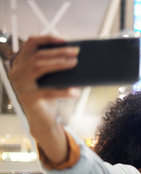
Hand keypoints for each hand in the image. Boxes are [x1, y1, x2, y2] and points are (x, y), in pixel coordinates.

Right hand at [7, 35, 80, 163]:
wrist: (42, 119)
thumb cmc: (47, 96)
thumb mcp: (50, 78)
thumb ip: (54, 66)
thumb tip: (73, 54)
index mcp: (20, 63)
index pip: (30, 44)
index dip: (46, 39)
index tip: (64, 39)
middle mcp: (16, 72)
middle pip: (37, 56)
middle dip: (58, 52)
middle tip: (76, 52)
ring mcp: (20, 85)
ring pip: (39, 67)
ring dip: (59, 64)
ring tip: (75, 64)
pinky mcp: (28, 98)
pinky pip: (47, 91)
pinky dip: (63, 91)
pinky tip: (75, 91)